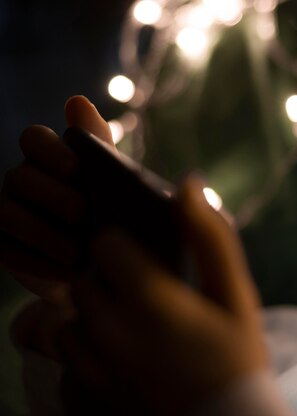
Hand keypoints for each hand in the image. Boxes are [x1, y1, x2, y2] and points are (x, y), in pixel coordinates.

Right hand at [0, 96, 114, 303]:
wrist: (111, 268)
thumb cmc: (120, 217)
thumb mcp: (120, 184)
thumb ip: (100, 146)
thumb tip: (76, 100)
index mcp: (54, 158)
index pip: (34, 139)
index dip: (50, 150)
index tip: (77, 169)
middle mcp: (26, 179)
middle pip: (20, 175)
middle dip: (52, 194)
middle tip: (84, 213)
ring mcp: (10, 210)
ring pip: (8, 211)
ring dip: (44, 231)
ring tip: (78, 251)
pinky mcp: (4, 245)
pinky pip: (4, 247)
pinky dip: (36, 259)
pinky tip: (64, 270)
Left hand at [64, 175, 266, 414]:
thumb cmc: (235, 360)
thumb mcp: (237, 297)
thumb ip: (212, 237)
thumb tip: (189, 183)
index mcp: (147, 298)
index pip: (105, 245)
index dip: (123, 249)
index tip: (142, 263)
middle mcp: (108, 331)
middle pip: (83, 281)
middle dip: (107, 284)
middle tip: (143, 303)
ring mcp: (89, 369)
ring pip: (69, 322)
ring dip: (93, 322)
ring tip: (132, 337)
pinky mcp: (79, 400)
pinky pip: (68, 363)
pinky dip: (88, 360)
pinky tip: (125, 369)